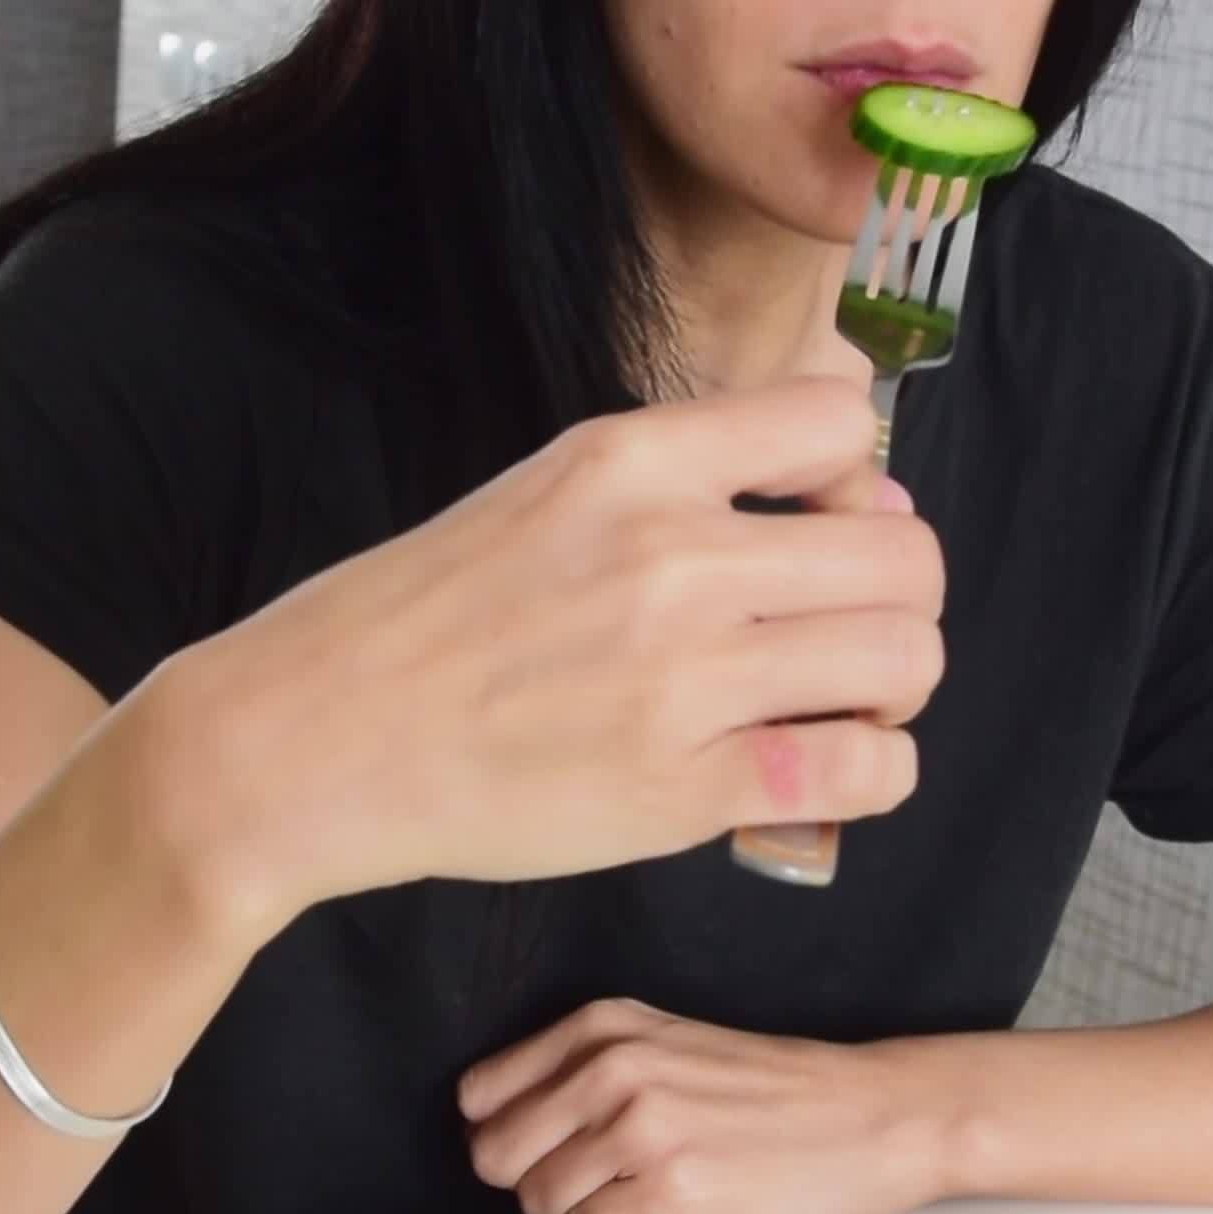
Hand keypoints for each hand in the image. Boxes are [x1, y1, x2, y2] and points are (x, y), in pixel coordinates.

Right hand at [185, 375, 943, 915]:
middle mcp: (670, 557)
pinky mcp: (683, 791)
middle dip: (898, 594)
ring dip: (896, 683)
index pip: (838, 422)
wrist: (308, 742)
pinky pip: (866, 770)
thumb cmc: (419, 620)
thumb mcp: (543, 492)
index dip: (859, 481)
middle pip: (903, 552)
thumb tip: (851, 495)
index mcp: (630, 461)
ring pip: (903, 657)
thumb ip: (680, 482)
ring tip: (839, 701)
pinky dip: (875, 770)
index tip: (822, 528)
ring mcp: (682, 678)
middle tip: (845, 632)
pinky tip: (827, 768)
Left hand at [457, 997, 949, 1213]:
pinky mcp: (673, 1196)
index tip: (538, 1143)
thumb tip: (500, 1125)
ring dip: (583, 1208)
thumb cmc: (777, 1085)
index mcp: (603, 1027)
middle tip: (591, 1177)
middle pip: (496, 1155)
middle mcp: (612, 1072)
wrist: (874, 1115)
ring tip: (647, 1186)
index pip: (482, 1095)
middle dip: (531, 1177)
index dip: (501, 1131)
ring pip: (542, 1201)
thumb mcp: (668, 1042)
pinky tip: (681, 1203)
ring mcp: (641, 1135)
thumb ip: (583, 1069)